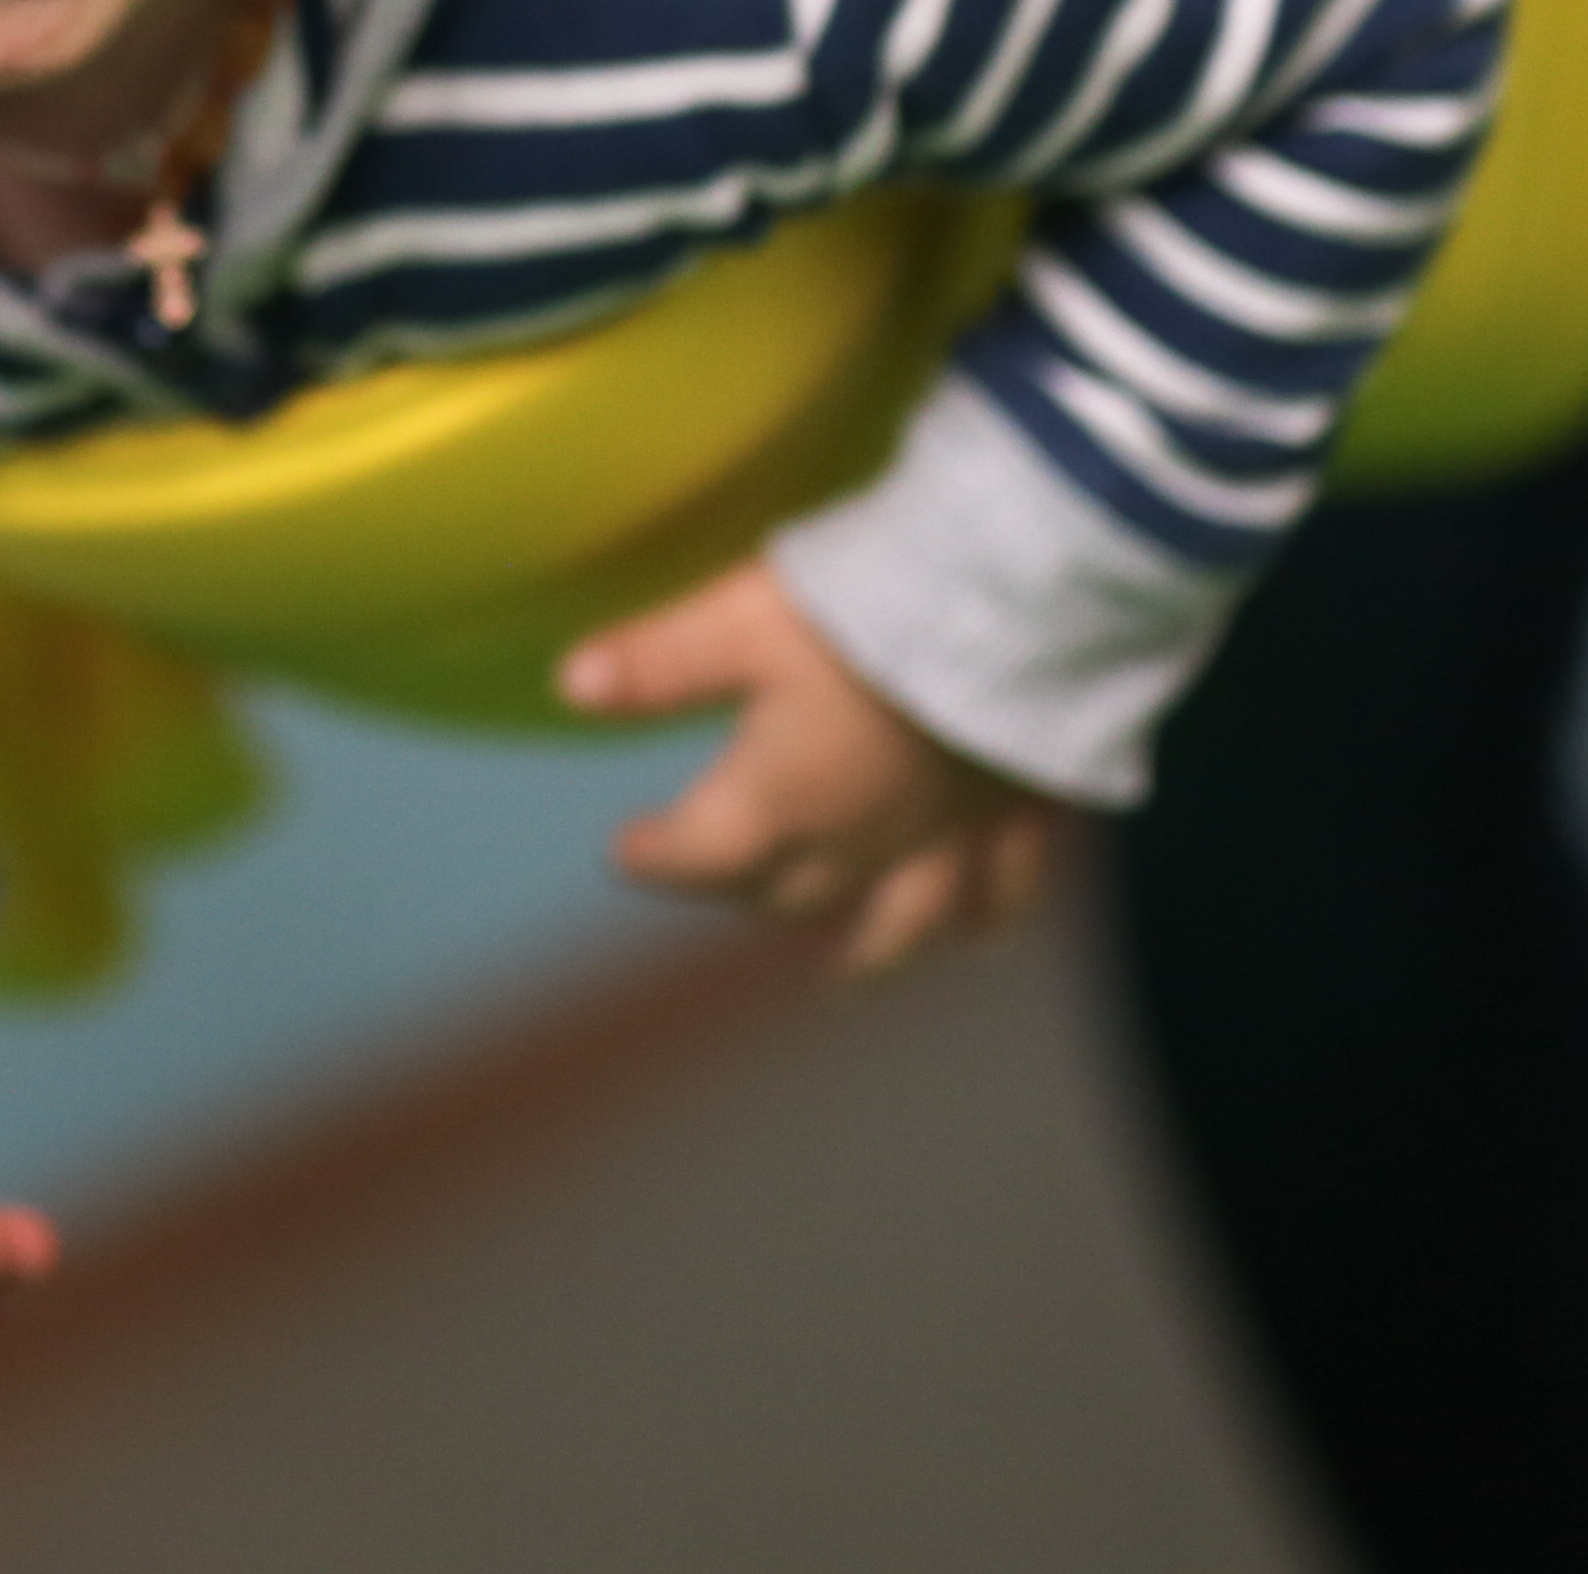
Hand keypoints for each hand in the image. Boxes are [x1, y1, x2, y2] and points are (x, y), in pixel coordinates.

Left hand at [561, 559, 1060, 979]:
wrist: (1019, 611)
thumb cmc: (868, 610)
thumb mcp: (741, 619)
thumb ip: (659, 663)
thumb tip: (568, 688)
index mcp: (782, 802)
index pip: (699, 853)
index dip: (655, 857)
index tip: (623, 852)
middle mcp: (860, 842)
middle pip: (789, 891)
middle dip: (744, 888)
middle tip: (720, 874)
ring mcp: (945, 839)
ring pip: (897, 922)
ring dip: (863, 953)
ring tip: (843, 978)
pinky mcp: (1018, 815)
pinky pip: (1004, 891)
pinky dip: (987, 920)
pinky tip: (982, 934)